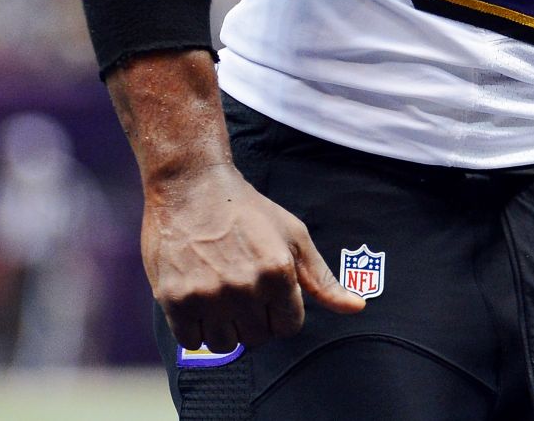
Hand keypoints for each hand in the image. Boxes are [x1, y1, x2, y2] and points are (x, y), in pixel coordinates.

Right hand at [142, 162, 363, 352]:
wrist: (192, 187)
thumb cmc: (248, 211)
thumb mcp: (294, 236)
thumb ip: (323, 279)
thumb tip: (358, 308)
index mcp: (278, 272)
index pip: (289, 327)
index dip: (281, 313)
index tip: (269, 295)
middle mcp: (244, 287)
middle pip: (257, 339)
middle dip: (254, 320)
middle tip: (242, 291)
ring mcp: (208, 295)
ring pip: (225, 345)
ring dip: (225, 328)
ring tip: (221, 296)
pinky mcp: (175, 300)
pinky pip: (192, 342)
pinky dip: (196, 329)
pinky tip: (200, 301)